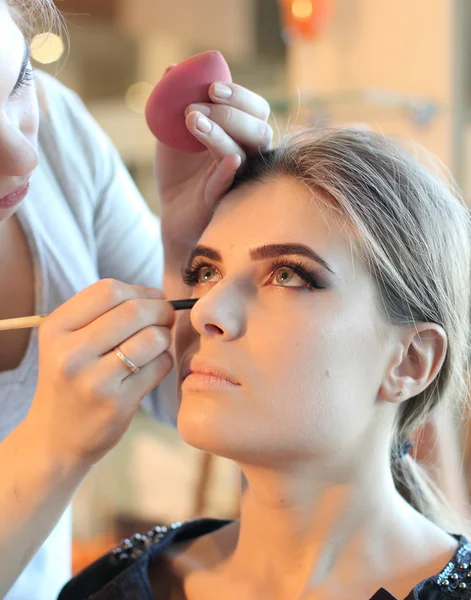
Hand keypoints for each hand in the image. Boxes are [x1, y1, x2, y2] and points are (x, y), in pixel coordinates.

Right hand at [28, 279, 173, 465]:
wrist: (55, 437)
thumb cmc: (72, 378)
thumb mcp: (68, 340)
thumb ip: (104, 312)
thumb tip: (158, 295)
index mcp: (56, 328)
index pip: (108, 289)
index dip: (140, 291)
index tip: (153, 299)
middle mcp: (70, 352)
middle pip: (134, 311)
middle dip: (161, 310)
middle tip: (166, 317)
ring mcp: (93, 380)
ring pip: (153, 338)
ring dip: (164, 337)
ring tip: (156, 344)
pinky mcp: (117, 403)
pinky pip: (159, 366)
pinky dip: (163, 361)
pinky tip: (150, 368)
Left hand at [155, 77, 271, 264]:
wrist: (170, 208)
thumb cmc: (179, 169)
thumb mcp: (173, 131)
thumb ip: (175, 102)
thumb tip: (172, 68)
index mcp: (240, 134)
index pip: (256, 109)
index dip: (240, 96)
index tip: (212, 87)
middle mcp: (246, 155)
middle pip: (260, 130)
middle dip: (230, 114)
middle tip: (195, 106)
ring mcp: (237, 179)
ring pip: (244, 155)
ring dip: (220, 134)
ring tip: (191, 120)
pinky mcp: (221, 201)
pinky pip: (230, 185)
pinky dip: (229, 171)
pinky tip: (228, 160)